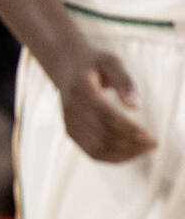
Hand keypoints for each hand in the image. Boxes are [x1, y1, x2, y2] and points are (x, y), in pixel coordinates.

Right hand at [53, 46, 156, 162]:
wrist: (64, 64)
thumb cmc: (93, 63)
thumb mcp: (111, 61)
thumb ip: (124, 81)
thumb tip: (135, 106)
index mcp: (80, 88)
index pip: (104, 113)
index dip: (127, 127)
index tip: (148, 133)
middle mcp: (71, 107)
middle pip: (102, 133)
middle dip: (131, 142)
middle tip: (153, 143)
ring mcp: (68, 121)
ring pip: (97, 147)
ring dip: (124, 152)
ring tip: (145, 149)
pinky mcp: (70, 130)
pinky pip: (92, 151)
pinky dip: (112, 157)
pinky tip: (130, 153)